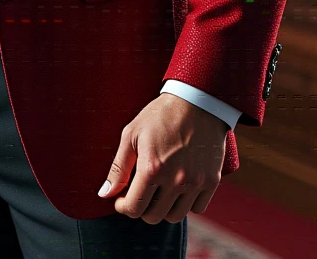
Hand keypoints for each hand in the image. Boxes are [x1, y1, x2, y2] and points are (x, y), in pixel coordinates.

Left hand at [98, 93, 227, 223]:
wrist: (197, 100)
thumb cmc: (160, 114)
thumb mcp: (132, 134)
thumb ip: (118, 167)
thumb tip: (105, 194)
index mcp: (152, 168)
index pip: (134, 208)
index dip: (123, 207)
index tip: (122, 199)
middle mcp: (175, 180)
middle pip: (153, 216)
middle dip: (141, 207)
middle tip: (140, 192)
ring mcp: (195, 182)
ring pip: (175, 216)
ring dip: (163, 208)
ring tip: (158, 191)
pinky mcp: (211, 181)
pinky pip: (197, 208)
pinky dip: (186, 204)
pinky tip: (178, 188)